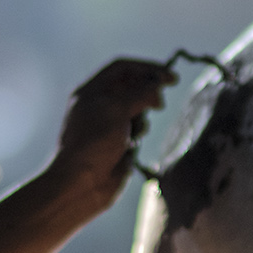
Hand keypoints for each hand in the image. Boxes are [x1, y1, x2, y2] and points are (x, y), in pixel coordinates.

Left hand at [46, 58, 178, 215]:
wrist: (82, 183)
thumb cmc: (93, 142)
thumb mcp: (117, 108)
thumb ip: (141, 92)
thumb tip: (158, 85)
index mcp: (91, 91)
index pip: (123, 68)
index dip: (147, 69)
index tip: (170, 77)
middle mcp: (99, 105)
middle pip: (132, 87)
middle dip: (147, 93)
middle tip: (159, 104)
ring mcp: (109, 125)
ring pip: (137, 109)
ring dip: (142, 117)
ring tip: (136, 131)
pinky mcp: (118, 143)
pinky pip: (137, 130)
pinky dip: (139, 133)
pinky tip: (132, 145)